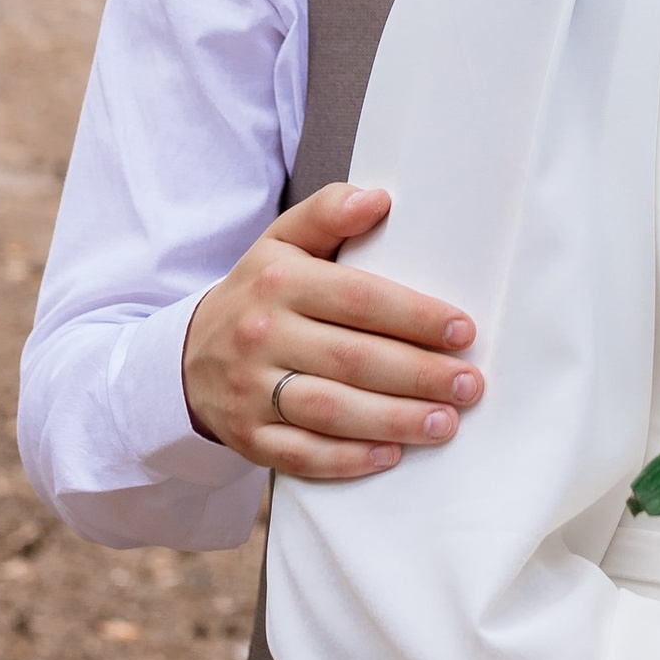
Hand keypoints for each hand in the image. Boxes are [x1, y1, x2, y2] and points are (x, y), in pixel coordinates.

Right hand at [180, 184, 482, 481]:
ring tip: (445, 423)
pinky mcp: (248, 437)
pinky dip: (348, 460)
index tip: (463, 331)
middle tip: (470, 385)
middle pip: (352, 359)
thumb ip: (328, 213)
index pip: (358, 298)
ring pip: (330, 411)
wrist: (189, 354)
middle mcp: (261, 335)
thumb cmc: (260, 295)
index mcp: (279, 281)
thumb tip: (379, 199)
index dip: (415, 317)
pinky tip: (391, 456)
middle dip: (419, 375)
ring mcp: (251, 390)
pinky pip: (302, 455)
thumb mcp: (282, 242)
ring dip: (394, 421)